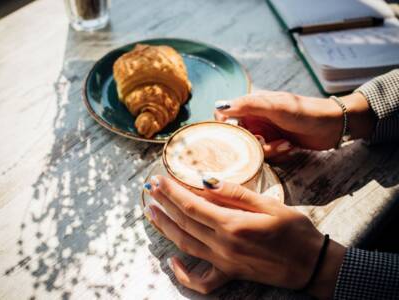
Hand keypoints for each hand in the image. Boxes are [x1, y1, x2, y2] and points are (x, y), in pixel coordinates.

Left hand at [144, 176, 345, 297]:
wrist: (311, 264)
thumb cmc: (294, 231)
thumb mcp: (269, 204)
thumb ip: (236, 193)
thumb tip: (207, 181)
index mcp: (233, 224)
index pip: (192, 205)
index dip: (172, 192)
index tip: (159, 179)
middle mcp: (223, 245)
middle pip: (184, 221)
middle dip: (164, 203)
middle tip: (150, 189)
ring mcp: (224, 262)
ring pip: (185, 244)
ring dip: (165, 227)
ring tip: (151, 213)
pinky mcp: (230, 273)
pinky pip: (201, 280)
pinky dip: (183, 274)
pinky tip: (172, 262)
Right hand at [214, 90, 374, 160]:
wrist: (332, 126)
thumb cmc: (304, 111)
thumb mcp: (275, 106)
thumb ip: (247, 105)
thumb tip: (219, 106)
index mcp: (251, 105)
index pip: (225, 116)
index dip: (226, 128)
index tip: (235, 136)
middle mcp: (254, 119)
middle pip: (237, 137)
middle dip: (252, 143)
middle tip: (266, 142)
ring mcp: (264, 132)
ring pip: (252, 149)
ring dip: (269, 150)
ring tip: (286, 143)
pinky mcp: (274, 144)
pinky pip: (265, 155)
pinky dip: (277, 153)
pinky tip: (290, 147)